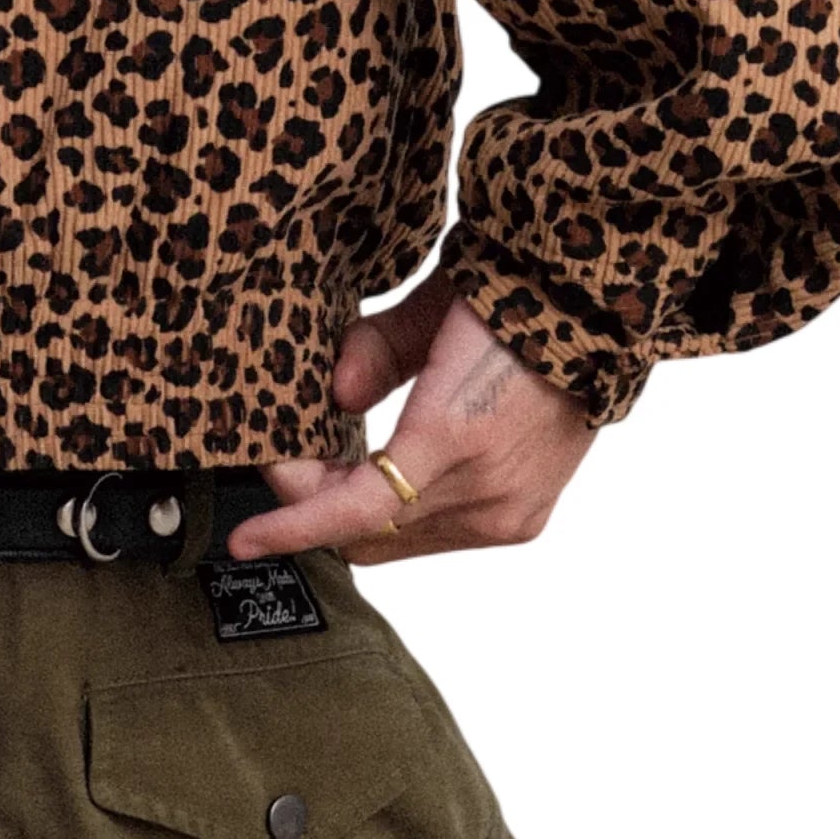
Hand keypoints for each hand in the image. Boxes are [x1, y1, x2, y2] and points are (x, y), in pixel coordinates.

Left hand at [232, 271, 595, 565]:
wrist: (594, 314)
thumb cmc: (511, 297)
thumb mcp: (435, 306)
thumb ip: (376, 351)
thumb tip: (335, 395)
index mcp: (457, 438)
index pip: (357, 510)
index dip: (294, 525)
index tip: (245, 537)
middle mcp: (487, 493)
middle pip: (370, 535)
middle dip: (317, 510)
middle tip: (289, 462)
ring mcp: (509, 513)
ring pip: (401, 541)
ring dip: (358, 513)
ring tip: (332, 461)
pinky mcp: (523, 517)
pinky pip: (437, 534)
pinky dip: (400, 514)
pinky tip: (379, 473)